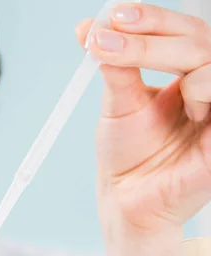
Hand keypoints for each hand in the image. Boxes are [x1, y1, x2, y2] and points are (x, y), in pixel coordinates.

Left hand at [75, 3, 210, 255]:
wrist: (127, 200)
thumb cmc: (127, 156)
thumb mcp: (119, 104)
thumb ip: (115, 66)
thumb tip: (92, 27)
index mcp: (184, 75)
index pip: (178, 32)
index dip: (150, 18)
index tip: (113, 15)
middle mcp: (206, 87)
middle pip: (197, 38)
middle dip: (151, 34)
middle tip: (109, 34)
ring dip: (175, 60)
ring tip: (148, 89)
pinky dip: (204, 92)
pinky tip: (189, 106)